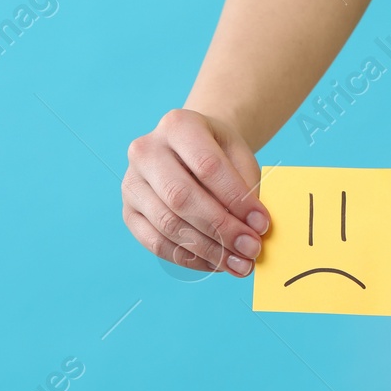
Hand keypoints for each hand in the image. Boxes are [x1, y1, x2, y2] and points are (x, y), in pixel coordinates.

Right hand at [122, 109, 269, 275]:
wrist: (189, 149)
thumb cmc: (219, 152)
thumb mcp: (238, 156)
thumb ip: (245, 187)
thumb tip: (252, 231)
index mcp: (178, 125)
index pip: (207, 166)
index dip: (236, 199)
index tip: (262, 224)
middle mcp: (146, 151)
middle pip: (182, 197)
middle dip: (222, 229)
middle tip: (252, 249)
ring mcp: (132, 182)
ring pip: (168, 224)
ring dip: (209, 250)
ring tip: (239, 264)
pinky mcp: (128, 212)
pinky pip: (156, 243)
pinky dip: (189, 259)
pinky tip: (216, 264)